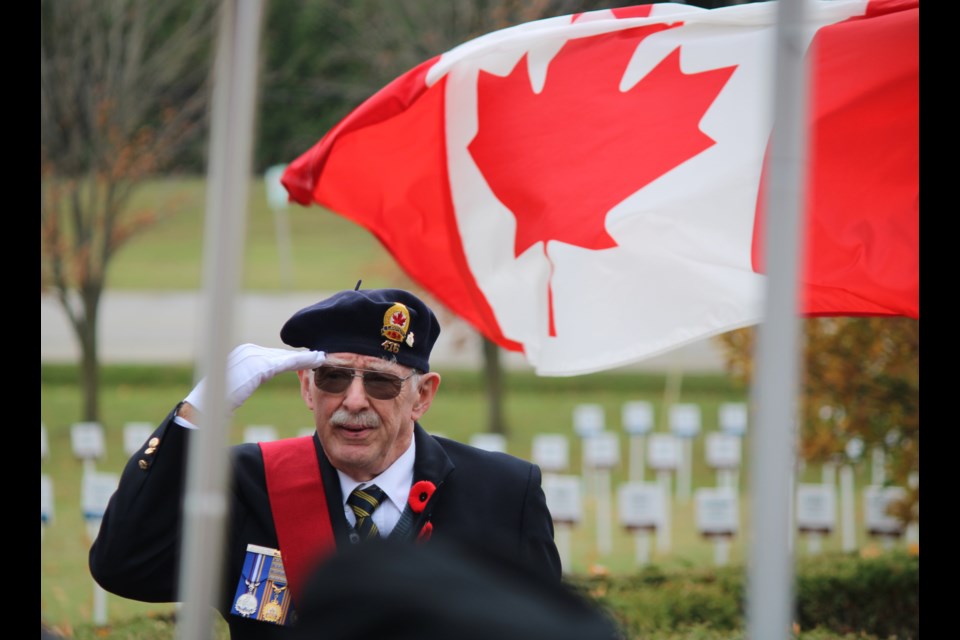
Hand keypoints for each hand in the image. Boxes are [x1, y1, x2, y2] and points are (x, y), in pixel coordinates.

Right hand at [184, 343, 325, 412]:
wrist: (203, 410)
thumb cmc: (215, 405)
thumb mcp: (233, 389)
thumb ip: (246, 380)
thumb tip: (249, 381)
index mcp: (242, 353)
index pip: (273, 355)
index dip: (292, 359)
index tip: (311, 359)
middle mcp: (247, 350)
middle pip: (281, 354)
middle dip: (301, 357)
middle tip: (323, 356)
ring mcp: (252, 356)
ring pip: (286, 357)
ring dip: (306, 358)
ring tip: (323, 358)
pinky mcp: (258, 366)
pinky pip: (286, 363)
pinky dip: (303, 362)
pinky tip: (318, 361)